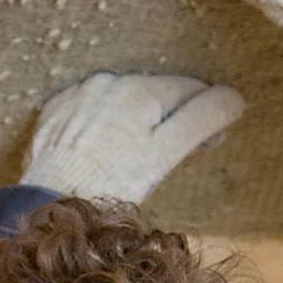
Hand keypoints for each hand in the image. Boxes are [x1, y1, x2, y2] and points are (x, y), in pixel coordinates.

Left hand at [18, 73, 244, 203]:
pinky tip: (103, 150)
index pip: (190, 90)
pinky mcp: (56, 111)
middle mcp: (109, 82)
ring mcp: (79, 94)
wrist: (48, 201)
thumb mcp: (164, 153)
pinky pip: (90, 109)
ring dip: (136, 118)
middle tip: (170, 154)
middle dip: (170, 117)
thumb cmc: (111, 182)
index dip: (207, 115)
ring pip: (123, 99)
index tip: (209, 143)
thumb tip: (233, 97)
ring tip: (132, 155)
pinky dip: (103, 123)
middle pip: (156, 92)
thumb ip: (201, 120)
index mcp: (141, 89)